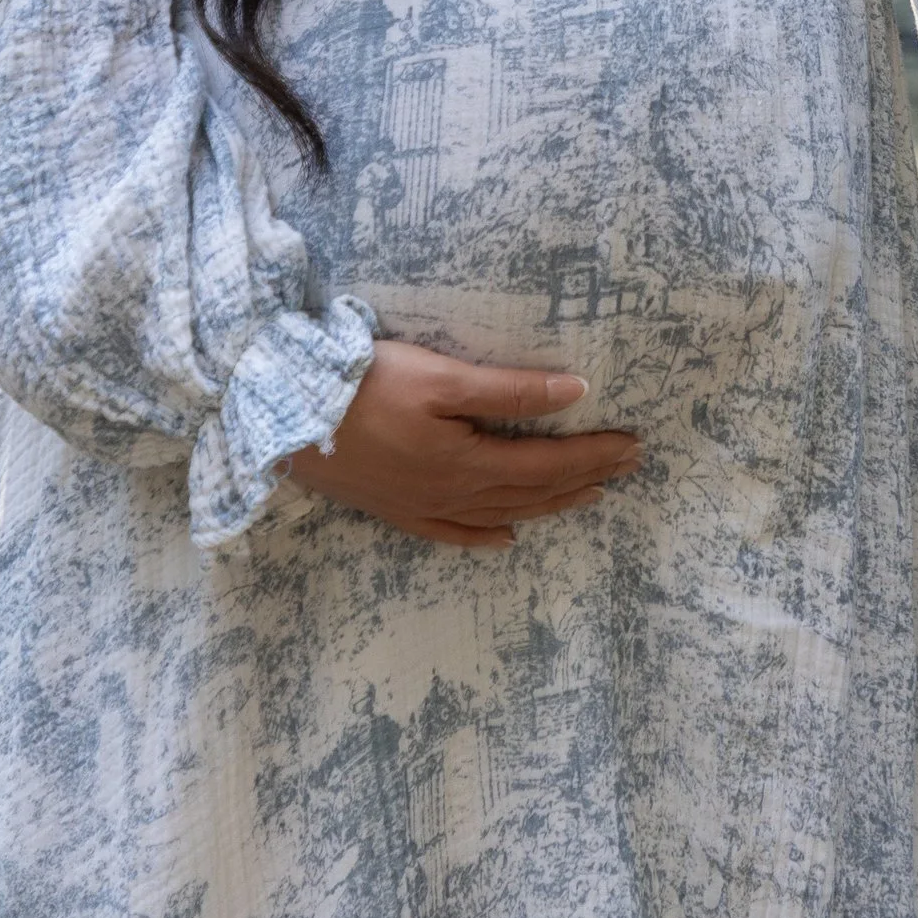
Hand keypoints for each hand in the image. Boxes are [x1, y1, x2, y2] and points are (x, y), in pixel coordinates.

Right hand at [287, 341, 640, 546]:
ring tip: (587, 497)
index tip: (634, 446)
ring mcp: (421, 508)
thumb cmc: (363, 386)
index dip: (594, 456)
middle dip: (584, 479)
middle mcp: (450, 494)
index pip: (547, 463)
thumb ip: (509, 391)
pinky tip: (506, 539)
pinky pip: (452, 534)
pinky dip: (485, 537)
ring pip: (500, 515)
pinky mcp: (394, 510)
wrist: (283, 419)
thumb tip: (576, 390)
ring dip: (548, 506)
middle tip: (628, 467)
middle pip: (531, 492)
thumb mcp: (442, 378)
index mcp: (467, 462)